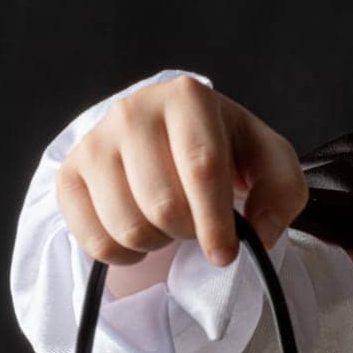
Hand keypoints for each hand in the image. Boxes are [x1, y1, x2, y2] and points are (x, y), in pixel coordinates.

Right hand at [56, 76, 308, 267]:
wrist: (174, 138)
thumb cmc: (227, 150)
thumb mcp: (270, 162)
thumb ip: (282, 194)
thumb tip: (259, 233)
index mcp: (187, 97)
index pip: (201, 168)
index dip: (215, 220)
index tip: (225, 254)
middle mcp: (133, 111)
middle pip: (163, 204)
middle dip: (190, 232)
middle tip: (200, 225)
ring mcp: (95, 142)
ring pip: (127, 226)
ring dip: (159, 242)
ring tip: (171, 222)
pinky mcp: (70, 175)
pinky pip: (93, 240)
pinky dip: (124, 253)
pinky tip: (142, 232)